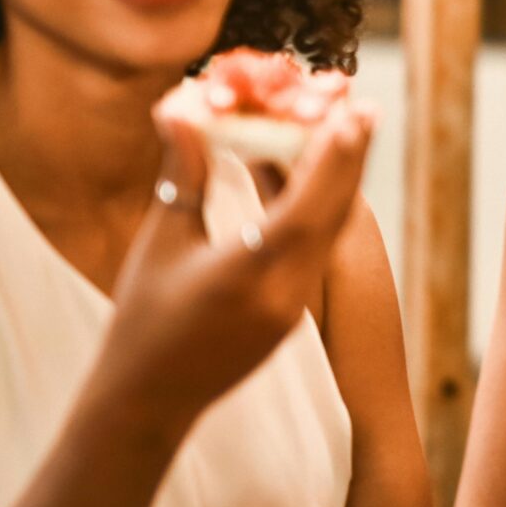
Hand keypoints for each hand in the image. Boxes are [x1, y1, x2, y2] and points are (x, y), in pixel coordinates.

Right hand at [92, 101, 375, 427]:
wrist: (148, 401)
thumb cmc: (142, 320)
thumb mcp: (161, 243)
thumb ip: (182, 174)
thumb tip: (184, 106)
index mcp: (246, 275)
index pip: (304, 209)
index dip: (330, 159)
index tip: (349, 114)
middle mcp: (283, 294)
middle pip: (331, 215)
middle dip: (349, 159)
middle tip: (363, 107)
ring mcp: (294, 307)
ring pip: (330, 232)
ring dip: (342, 181)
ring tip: (353, 132)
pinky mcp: (293, 314)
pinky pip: (317, 250)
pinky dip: (322, 209)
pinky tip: (321, 179)